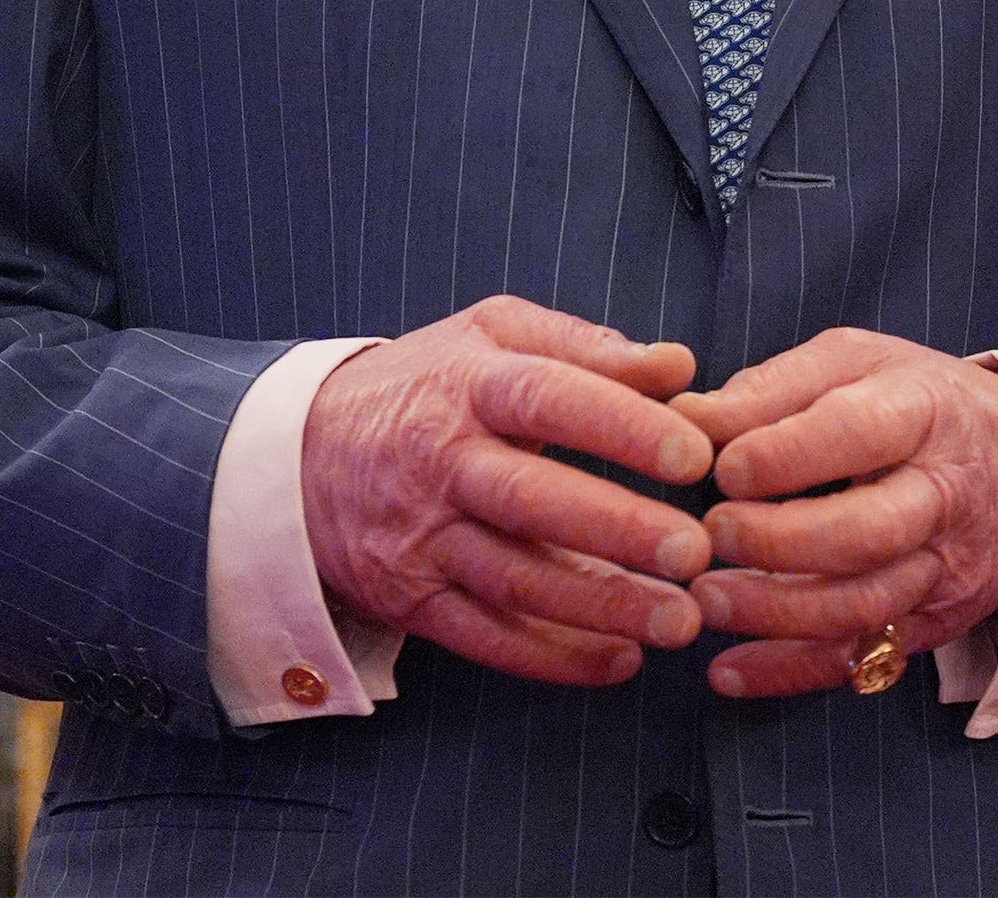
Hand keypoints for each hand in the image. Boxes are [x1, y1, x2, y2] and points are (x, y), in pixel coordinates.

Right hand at [303, 295, 714, 687]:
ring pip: (514, 580)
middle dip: (616, 527)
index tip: (694, 454)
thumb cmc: (427, 385)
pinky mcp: (411, 599)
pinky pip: (485, 638)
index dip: (621, 424)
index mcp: (469, 383)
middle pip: (531, 498)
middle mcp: (442, 462)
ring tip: (679, 621)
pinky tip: (621, 662)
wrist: (302, 453)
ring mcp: (423, 537)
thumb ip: (587, 347)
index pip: (547, 397)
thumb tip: (679, 365)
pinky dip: (553, 658)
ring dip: (600, 606)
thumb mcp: (492, 336)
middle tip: (695, 550)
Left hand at [670, 328, 997, 698]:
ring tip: (705, 601)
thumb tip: (687, 416)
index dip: (784, 454)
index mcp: (921, 411)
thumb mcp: (858, 362)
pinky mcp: (935, 623)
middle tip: (712, 535)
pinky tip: (729, 672)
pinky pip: (862, 659)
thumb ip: (773, 387)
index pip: (856, 432)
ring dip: (776, 613)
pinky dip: (790, 673)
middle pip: (865, 531)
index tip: (723, 467)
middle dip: (778, 541)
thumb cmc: (919, 402)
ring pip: (863, 607)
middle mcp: (941, 494)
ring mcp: (943, 567)